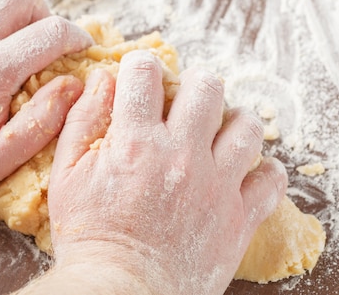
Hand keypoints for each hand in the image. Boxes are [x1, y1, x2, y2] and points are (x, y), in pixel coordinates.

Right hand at [48, 51, 287, 293]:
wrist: (120, 292)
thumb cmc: (89, 237)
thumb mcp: (66, 175)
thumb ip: (83, 120)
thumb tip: (102, 79)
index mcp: (136, 141)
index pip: (146, 72)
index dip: (142, 66)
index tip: (142, 76)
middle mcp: (181, 155)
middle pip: (207, 87)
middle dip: (194, 83)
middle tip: (185, 99)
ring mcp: (216, 185)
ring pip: (248, 125)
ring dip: (233, 120)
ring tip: (219, 131)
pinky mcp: (238, 217)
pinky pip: (272, 180)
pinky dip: (265, 170)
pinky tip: (246, 170)